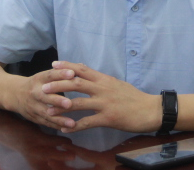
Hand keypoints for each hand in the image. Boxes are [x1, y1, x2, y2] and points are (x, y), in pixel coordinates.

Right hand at [12, 67, 77, 130]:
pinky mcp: (34, 117)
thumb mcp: (45, 75)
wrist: (15, 94)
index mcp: (39, 79)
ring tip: (72, 123)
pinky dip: (57, 126)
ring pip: (46, 113)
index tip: (72, 73)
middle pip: (45, 97)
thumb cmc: (37, 83)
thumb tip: (82, 66)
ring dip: (59, 119)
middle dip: (57, 101)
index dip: (60, 74)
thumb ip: (62, 72)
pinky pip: (46, 123)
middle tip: (69, 103)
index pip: (50, 75)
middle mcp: (35, 92)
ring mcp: (33, 106)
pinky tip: (68, 129)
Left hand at [43, 61, 160, 133]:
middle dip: (58, 85)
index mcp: (104, 79)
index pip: (82, 69)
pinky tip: (66, 129)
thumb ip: (100, 78)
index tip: (53, 65)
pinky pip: (88, 122)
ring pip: (79, 103)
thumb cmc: (133, 97)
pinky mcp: (108, 118)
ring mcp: (105, 103)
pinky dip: (75, 126)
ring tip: (48, 111)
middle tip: (43, 88)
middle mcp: (103, 89)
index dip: (67, 66)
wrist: (150, 109)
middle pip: (76, 83)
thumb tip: (84, 69)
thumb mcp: (116, 83)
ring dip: (61, 108)